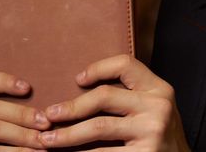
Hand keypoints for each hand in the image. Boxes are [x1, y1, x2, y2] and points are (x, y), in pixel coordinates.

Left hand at [38, 55, 190, 150]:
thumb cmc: (156, 132)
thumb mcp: (152, 106)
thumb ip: (128, 93)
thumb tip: (78, 83)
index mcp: (158, 88)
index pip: (124, 64)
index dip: (98, 68)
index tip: (77, 79)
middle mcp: (158, 107)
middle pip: (103, 97)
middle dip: (71, 107)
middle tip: (48, 115)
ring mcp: (153, 132)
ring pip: (98, 127)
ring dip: (67, 134)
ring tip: (47, 139)